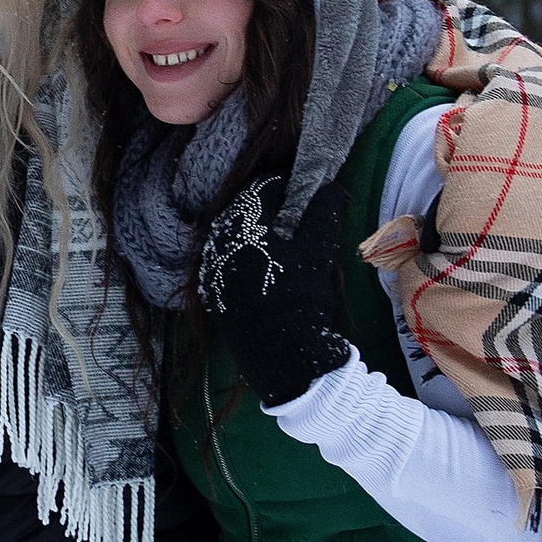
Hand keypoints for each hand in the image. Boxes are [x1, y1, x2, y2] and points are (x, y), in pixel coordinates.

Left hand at [196, 173, 351, 408]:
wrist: (281, 355)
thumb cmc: (299, 297)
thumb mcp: (317, 251)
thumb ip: (324, 213)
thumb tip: (331, 186)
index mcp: (239, 225)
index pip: (262, 190)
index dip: (287, 186)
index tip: (306, 191)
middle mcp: (216, 243)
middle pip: (244, 212)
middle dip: (271, 209)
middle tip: (297, 216)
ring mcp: (210, 270)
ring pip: (234, 237)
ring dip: (258, 233)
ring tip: (284, 243)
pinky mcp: (212, 293)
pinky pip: (228, 262)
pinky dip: (246, 256)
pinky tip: (266, 268)